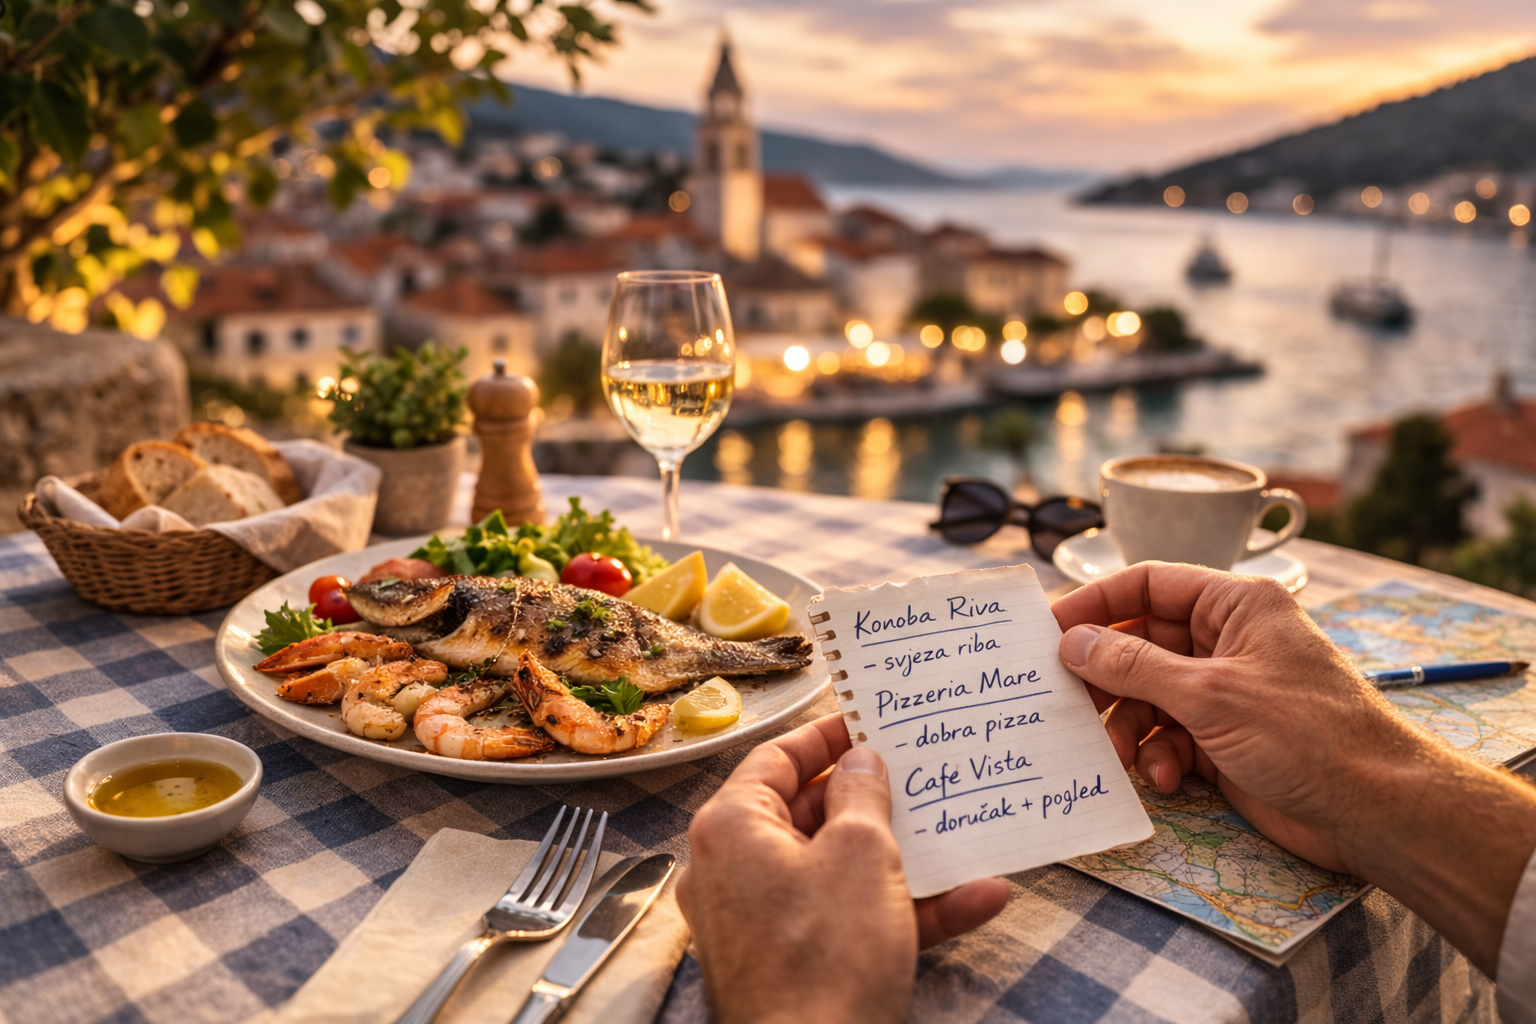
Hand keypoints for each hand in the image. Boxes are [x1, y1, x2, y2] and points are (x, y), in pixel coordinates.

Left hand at [678, 713, 1008, 1023]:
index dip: (825, 736)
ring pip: (839, 871)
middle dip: (872, 798)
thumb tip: (860, 762)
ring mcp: (763, 922)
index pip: (775, 758)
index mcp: (731, 828)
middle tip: (915, 773)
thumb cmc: (823, 958)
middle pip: (807, 814)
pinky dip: (906, 910)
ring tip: (957, 830)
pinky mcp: (795, 963)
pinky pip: (851, 920)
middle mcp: (734, 871)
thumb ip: (863, 795)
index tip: (865, 721)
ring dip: (904, 857)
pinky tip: (977, 899)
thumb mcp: (862, 854)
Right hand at [1052, 561, 1535, 974]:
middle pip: (1141, 645)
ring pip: (1148, 696)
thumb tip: (1070, 642)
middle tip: (1066, 702)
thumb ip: (1133, 667)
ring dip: (1128, 725)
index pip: (1148, 585)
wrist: (1376, 811)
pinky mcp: (1224, 740)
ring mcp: (1226, 693)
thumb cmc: (1306, 735)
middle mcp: (1228, 642)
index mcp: (1235, 606)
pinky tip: (1164, 776)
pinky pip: (1168, 736)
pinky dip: (1157, 756)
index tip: (1047, 631)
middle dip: (1106, 678)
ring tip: (1118, 753)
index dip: (1095, 604)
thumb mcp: (1210, 694)